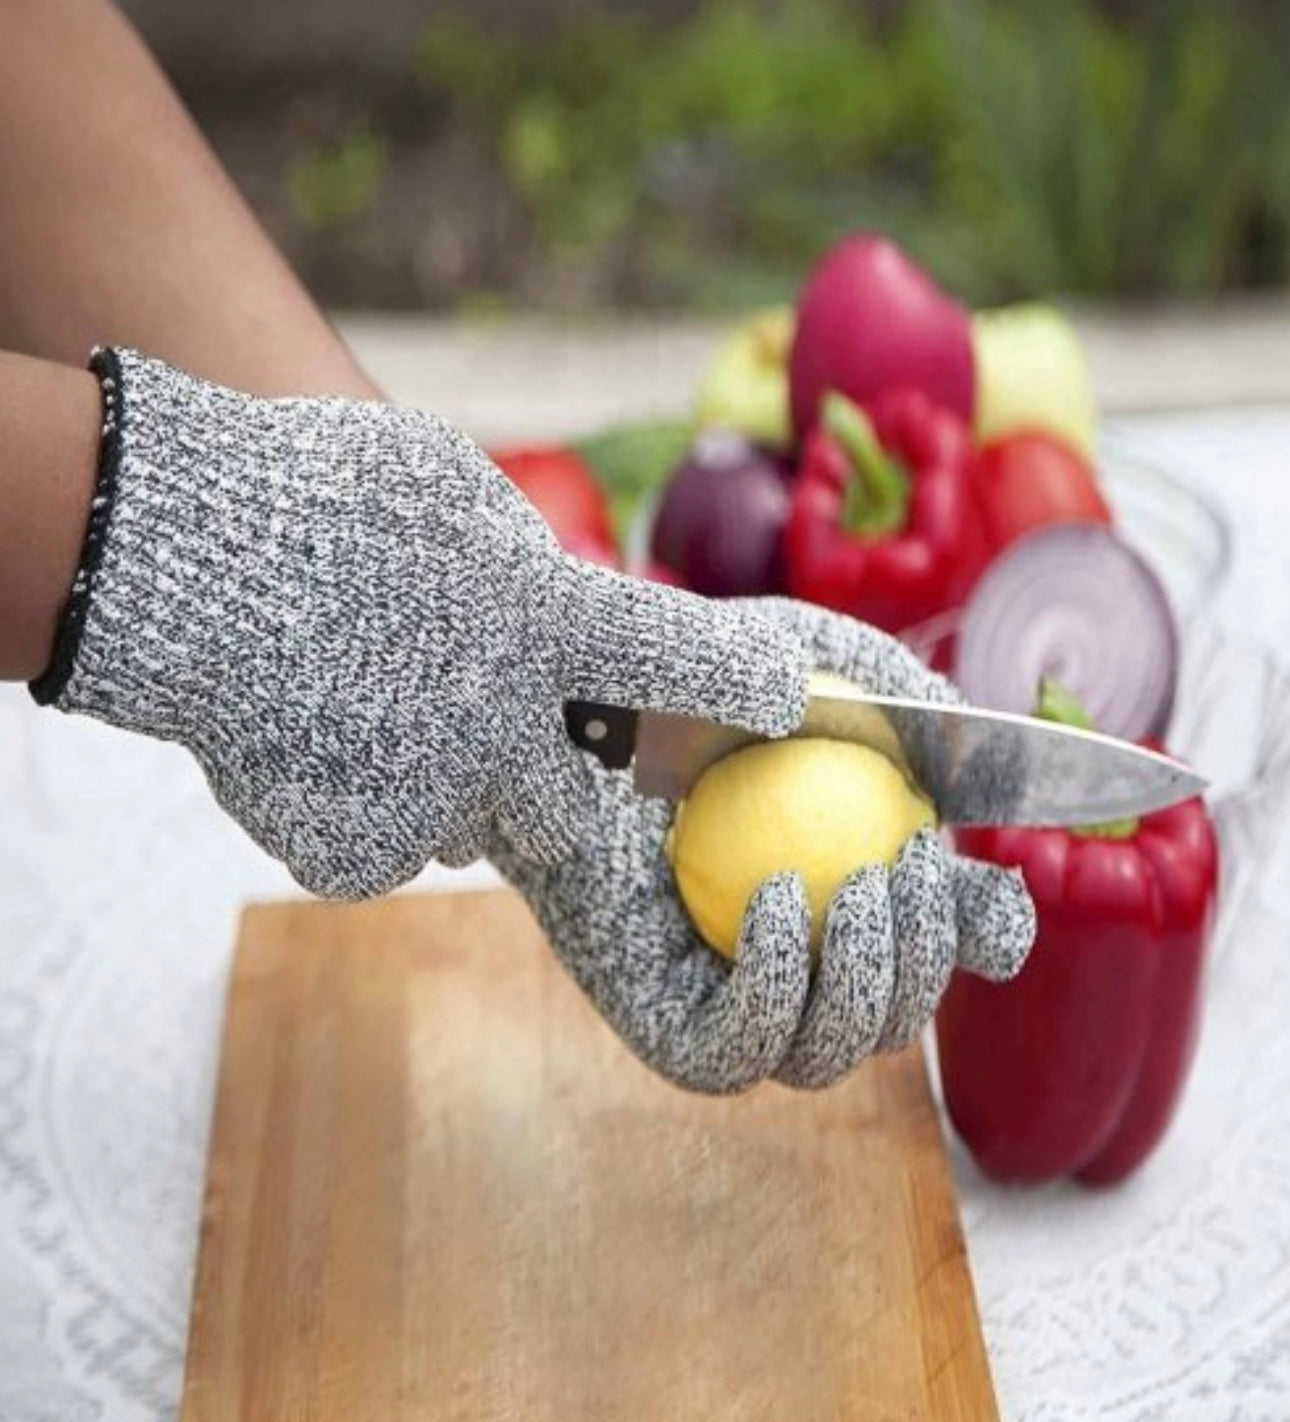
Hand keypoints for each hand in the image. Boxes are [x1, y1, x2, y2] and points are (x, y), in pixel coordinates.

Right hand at [34, 348, 808, 896]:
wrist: (172, 563)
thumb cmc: (319, 500)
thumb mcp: (453, 496)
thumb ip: (526, 575)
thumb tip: (562, 617)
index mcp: (539, 620)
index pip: (676, 662)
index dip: (740, 687)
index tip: (784, 699)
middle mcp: (503, 724)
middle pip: (571, 804)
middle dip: (544, 784)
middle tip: (480, 730)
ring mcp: (429, 795)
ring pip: (469, 825)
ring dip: (442, 786)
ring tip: (367, 705)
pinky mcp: (353, 845)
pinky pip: (388, 847)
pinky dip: (365, 809)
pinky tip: (318, 742)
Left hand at [491, 597, 1034, 1094]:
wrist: (554, 705)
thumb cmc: (672, 676)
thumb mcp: (801, 660)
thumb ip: (891, 698)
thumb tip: (963, 756)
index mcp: (832, 889)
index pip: (932, 942)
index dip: (982, 934)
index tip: (996, 895)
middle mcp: (787, 959)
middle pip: (891, 1017)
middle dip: (928, 959)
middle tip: (912, 866)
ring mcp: (724, 1002)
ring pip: (829, 1054)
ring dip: (870, 981)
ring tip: (856, 886)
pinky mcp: (660, 1028)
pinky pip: (738, 1054)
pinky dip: (778, 993)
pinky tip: (772, 901)